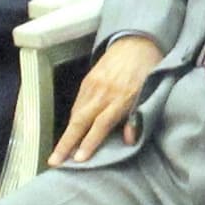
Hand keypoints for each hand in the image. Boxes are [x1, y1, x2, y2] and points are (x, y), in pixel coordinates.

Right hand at [54, 33, 162, 165]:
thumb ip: (138, 117)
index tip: (79, 159)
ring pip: (75, 113)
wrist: (136, 43)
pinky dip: (72, 119)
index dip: (90, 142)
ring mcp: (93, 85)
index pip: (101, 124)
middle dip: (66, 143)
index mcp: (121, 97)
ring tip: (57, 153)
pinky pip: (77, 103)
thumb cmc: (147, 71)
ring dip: (66, 134)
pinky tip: (70, 131)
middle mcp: (103, 92)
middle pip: (80, 121)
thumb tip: (129, 141)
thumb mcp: (150, 93)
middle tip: (54, 161)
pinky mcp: (87, 80)